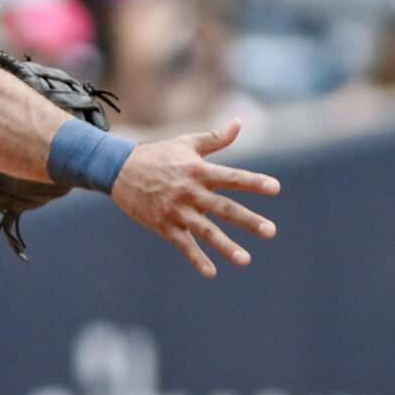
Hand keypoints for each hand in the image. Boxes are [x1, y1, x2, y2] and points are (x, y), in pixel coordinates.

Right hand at [111, 118, 279, 277]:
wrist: (119, 170)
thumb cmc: (158, 155)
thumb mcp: (186, 143)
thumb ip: (216, 138)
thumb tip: (239, 121)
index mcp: (199, 170)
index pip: (232, 177)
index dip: (253, 182)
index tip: (275, 188)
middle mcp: (191, 191)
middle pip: (224, 208)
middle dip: (248, 220)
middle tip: (271, 231)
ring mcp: (177, 210)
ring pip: (206, 231)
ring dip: (226, 246)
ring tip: (245, 259)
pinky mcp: (164, 224)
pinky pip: (184, 244)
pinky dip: (197, 259)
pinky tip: (211, 272)